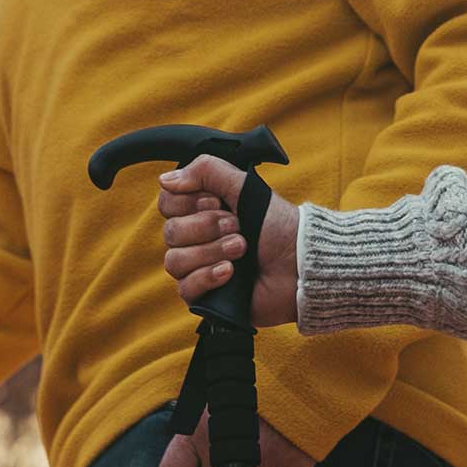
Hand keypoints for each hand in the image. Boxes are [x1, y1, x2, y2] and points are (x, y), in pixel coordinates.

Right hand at [157, 158, 300, 326]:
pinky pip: (185, 287)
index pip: (168, 203)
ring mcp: (199, 267)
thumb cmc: (278, 225)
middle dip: (207, 226)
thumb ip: (207, 171)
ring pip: (175, 260)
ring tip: (242, 248)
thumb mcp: (245, 187)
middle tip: (238, 225)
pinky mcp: (205, 295)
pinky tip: (231, 272)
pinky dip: (209, 276)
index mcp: (203, 210)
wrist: (300, 263)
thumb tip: (166, 179)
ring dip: (212, 250)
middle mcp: (197, 238)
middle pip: (171, 232)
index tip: (217, 201)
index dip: (188, 202)